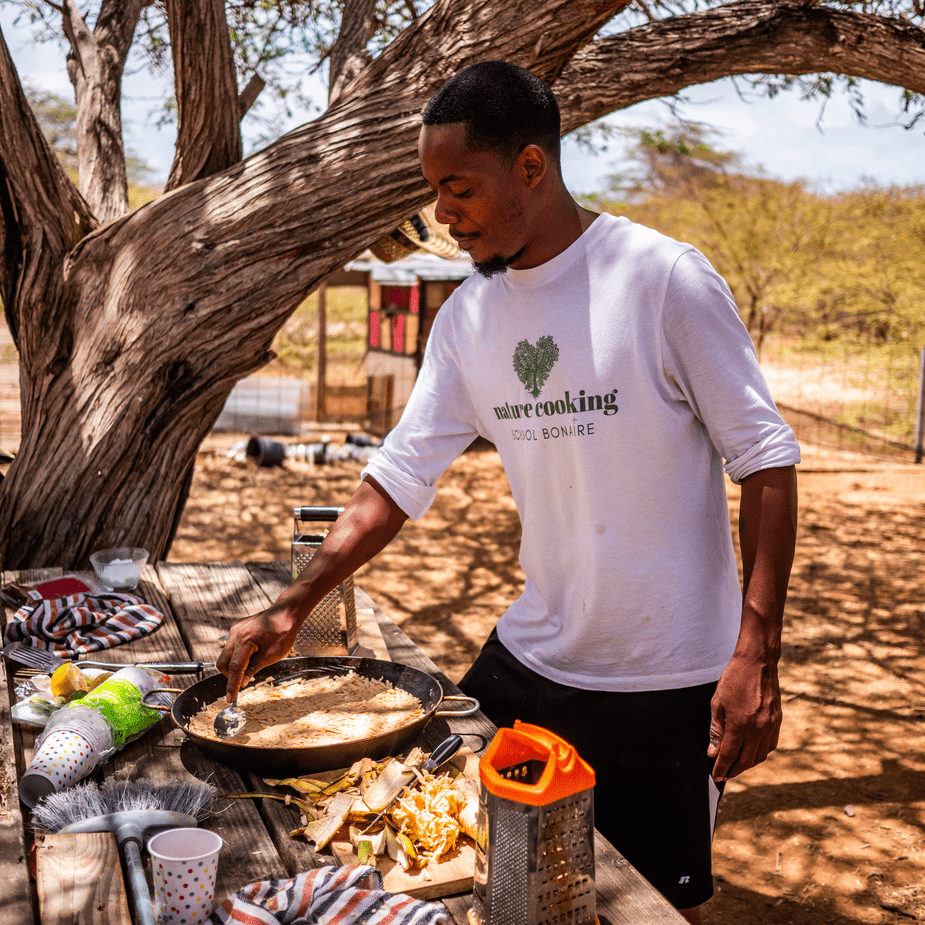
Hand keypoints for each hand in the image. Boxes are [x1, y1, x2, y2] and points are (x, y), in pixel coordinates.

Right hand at [216, 602, 300, 701]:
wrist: (287, 612)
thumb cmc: (283, 632)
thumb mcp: (272, 655)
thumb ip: (254, 669)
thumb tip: (242, 681)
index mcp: (245, 641)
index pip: (234, 668)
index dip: (232, 685)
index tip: (230, 698)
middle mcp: (235, 634)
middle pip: (223, 662)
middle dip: (231, 675)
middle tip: (243, 681)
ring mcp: (235, 629)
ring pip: (226, 654)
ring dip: (235, 664)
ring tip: (253, 664)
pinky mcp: (237, 627)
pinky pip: (232, 645)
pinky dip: (238, 654)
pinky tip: (253, 654)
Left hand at [708, 652, 781, 780]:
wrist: (757, 663)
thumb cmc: (733, 680)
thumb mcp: (717, 703)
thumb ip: (716, 730)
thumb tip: (713, 752)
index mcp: (739, 724)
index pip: (729, 755)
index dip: (721, 768)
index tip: (715, 776)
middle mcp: (757, 729)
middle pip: (746, 761)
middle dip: (734, 770)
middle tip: (724, 774)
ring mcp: (770, 726)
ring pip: (760, 756)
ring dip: (748, 765)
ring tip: (737, 766)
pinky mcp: (778, 721)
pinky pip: (770, 746)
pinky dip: (760, 754)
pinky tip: (752, 753)